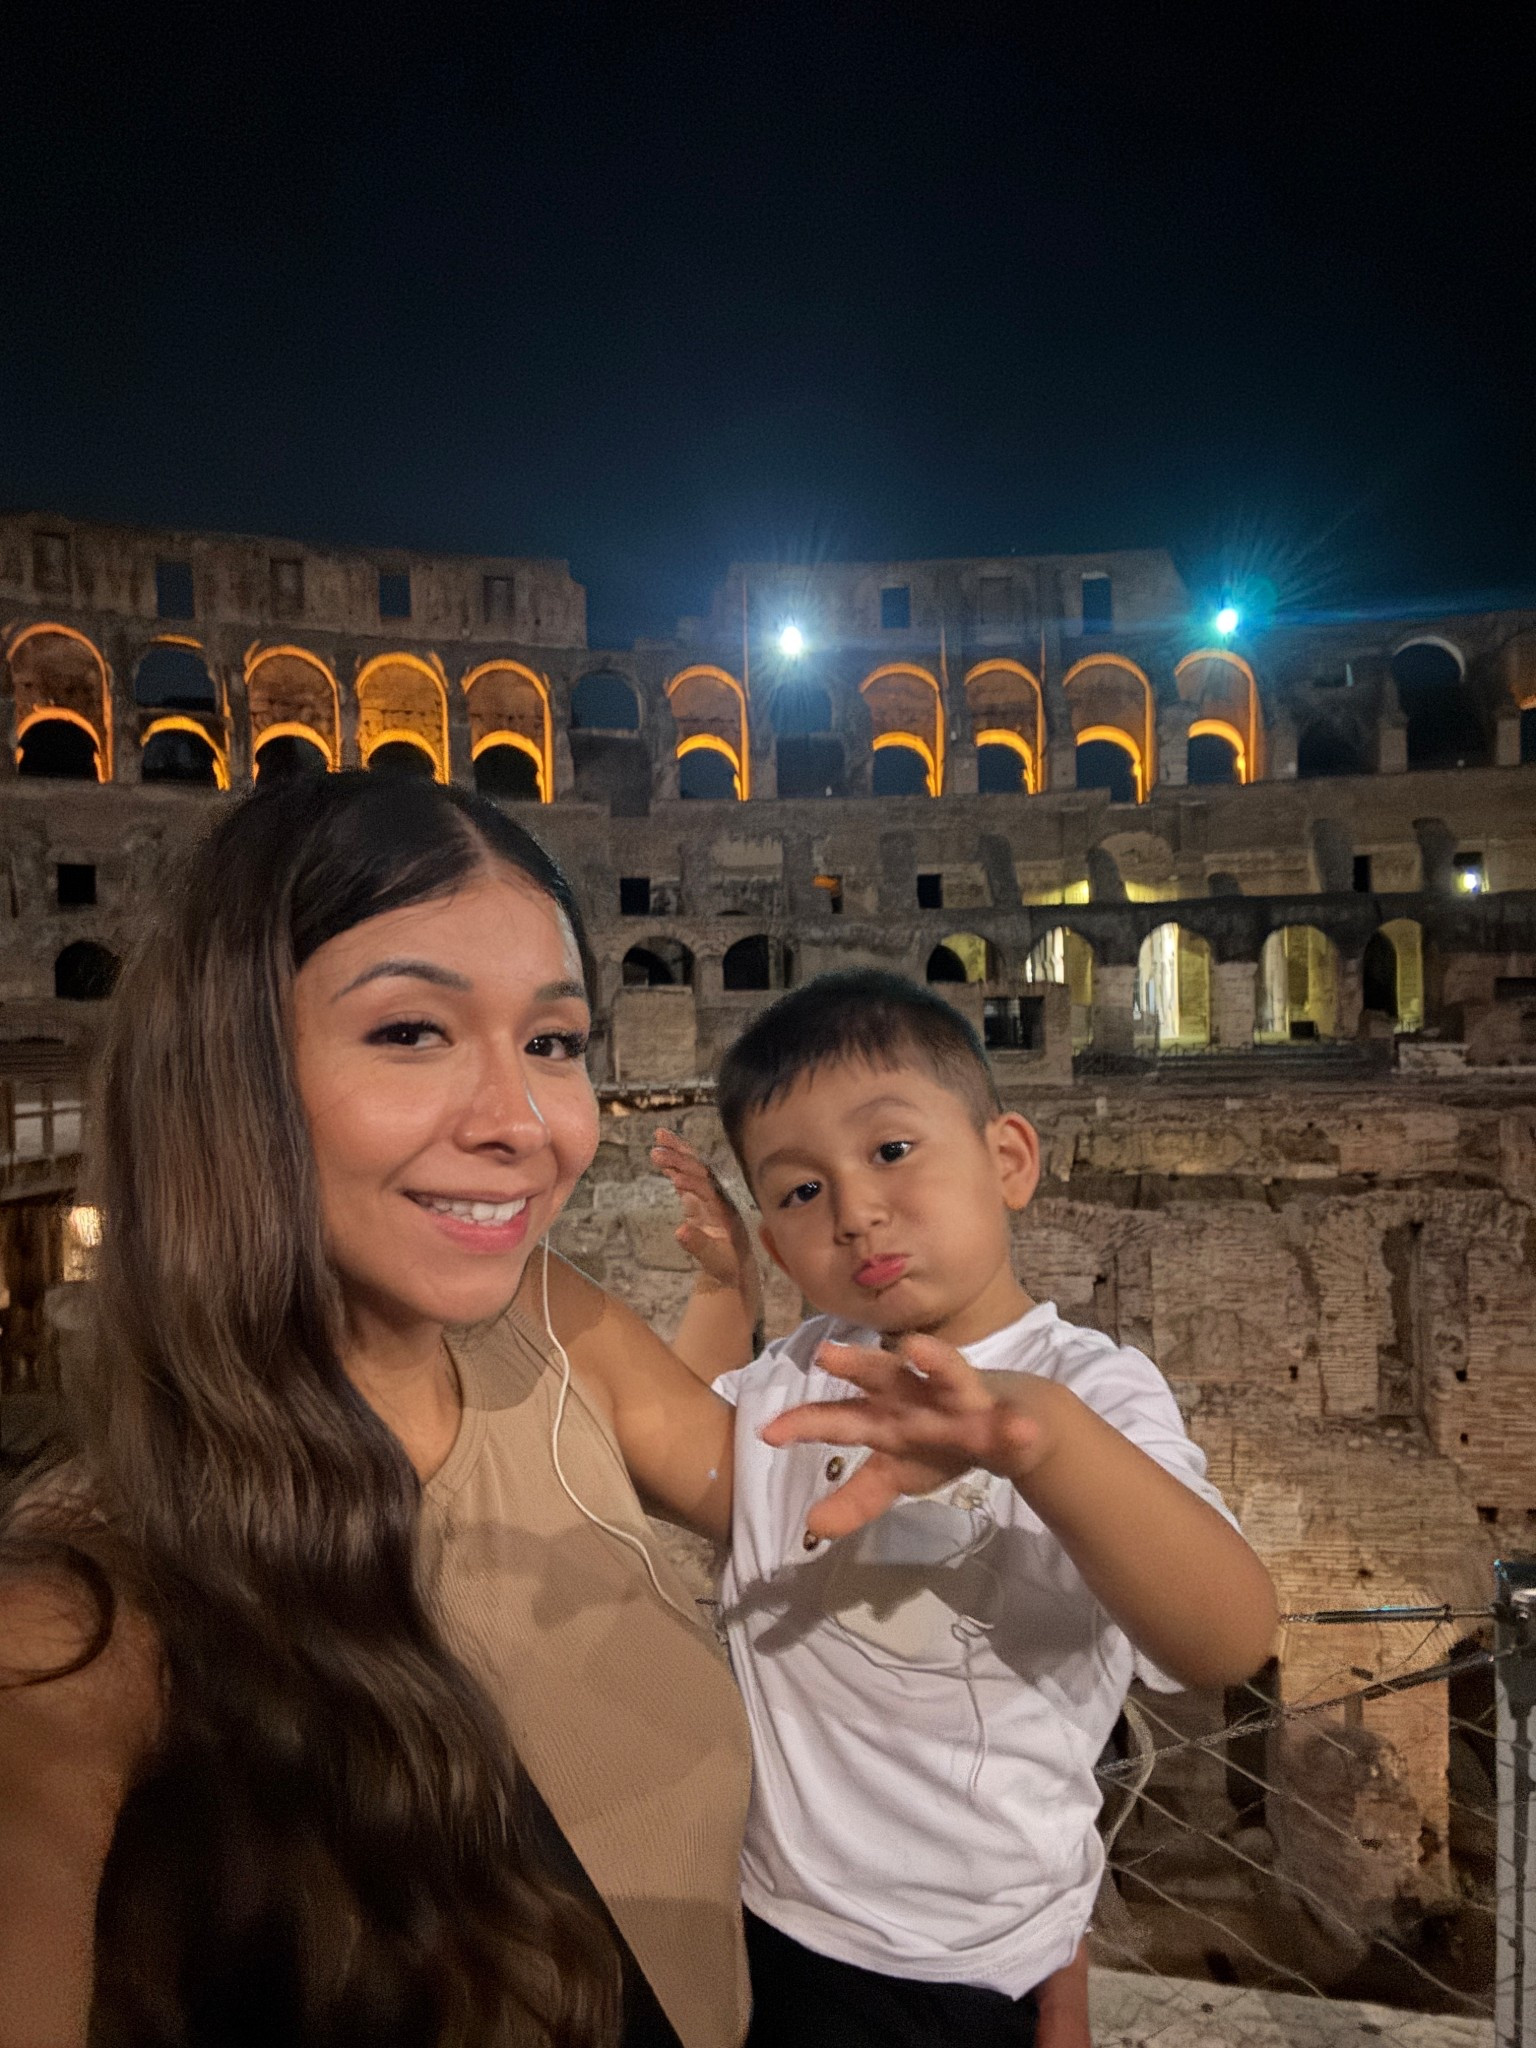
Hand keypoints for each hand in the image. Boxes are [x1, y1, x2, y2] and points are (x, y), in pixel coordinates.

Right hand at [651, 1129, 759, 1298]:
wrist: (735, 1264)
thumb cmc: (726, 1264)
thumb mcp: (714, 1260)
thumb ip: (699, 1245)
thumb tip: (679, 1231)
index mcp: (724, 1210)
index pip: (708, 1191)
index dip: (692, 1185)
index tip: (675, 1180)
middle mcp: (718, 1197)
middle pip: (700, 1172)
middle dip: (681, 1159)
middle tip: (657, 1150)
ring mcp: (708, 1195)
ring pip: (694, 1168)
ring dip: (678, 1152)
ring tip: (658, 1135)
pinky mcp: (698, 1197)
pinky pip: (687, 1175)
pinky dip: (674, 1164)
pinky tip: (661, 1154)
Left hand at [761, 1333, 1059, 1540]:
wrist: (1007, 1422)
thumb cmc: (938, 1442)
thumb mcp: (895, 1477)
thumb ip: (855, 1501)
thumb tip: (811, 1528)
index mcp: (882, 1414)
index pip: (835, 1417)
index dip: (803, 1424)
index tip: (766, 1433)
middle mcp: (913, 1394)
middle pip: (878, 1375)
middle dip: (854, 1363)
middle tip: (825, 1356)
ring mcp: (957, 1397)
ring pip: (944, 1371)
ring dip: (934, 1361)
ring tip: (918, 1348)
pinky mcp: (1002, 1411)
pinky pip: (1008, 1418)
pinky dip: (1014, 1425)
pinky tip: (1020, 1428)